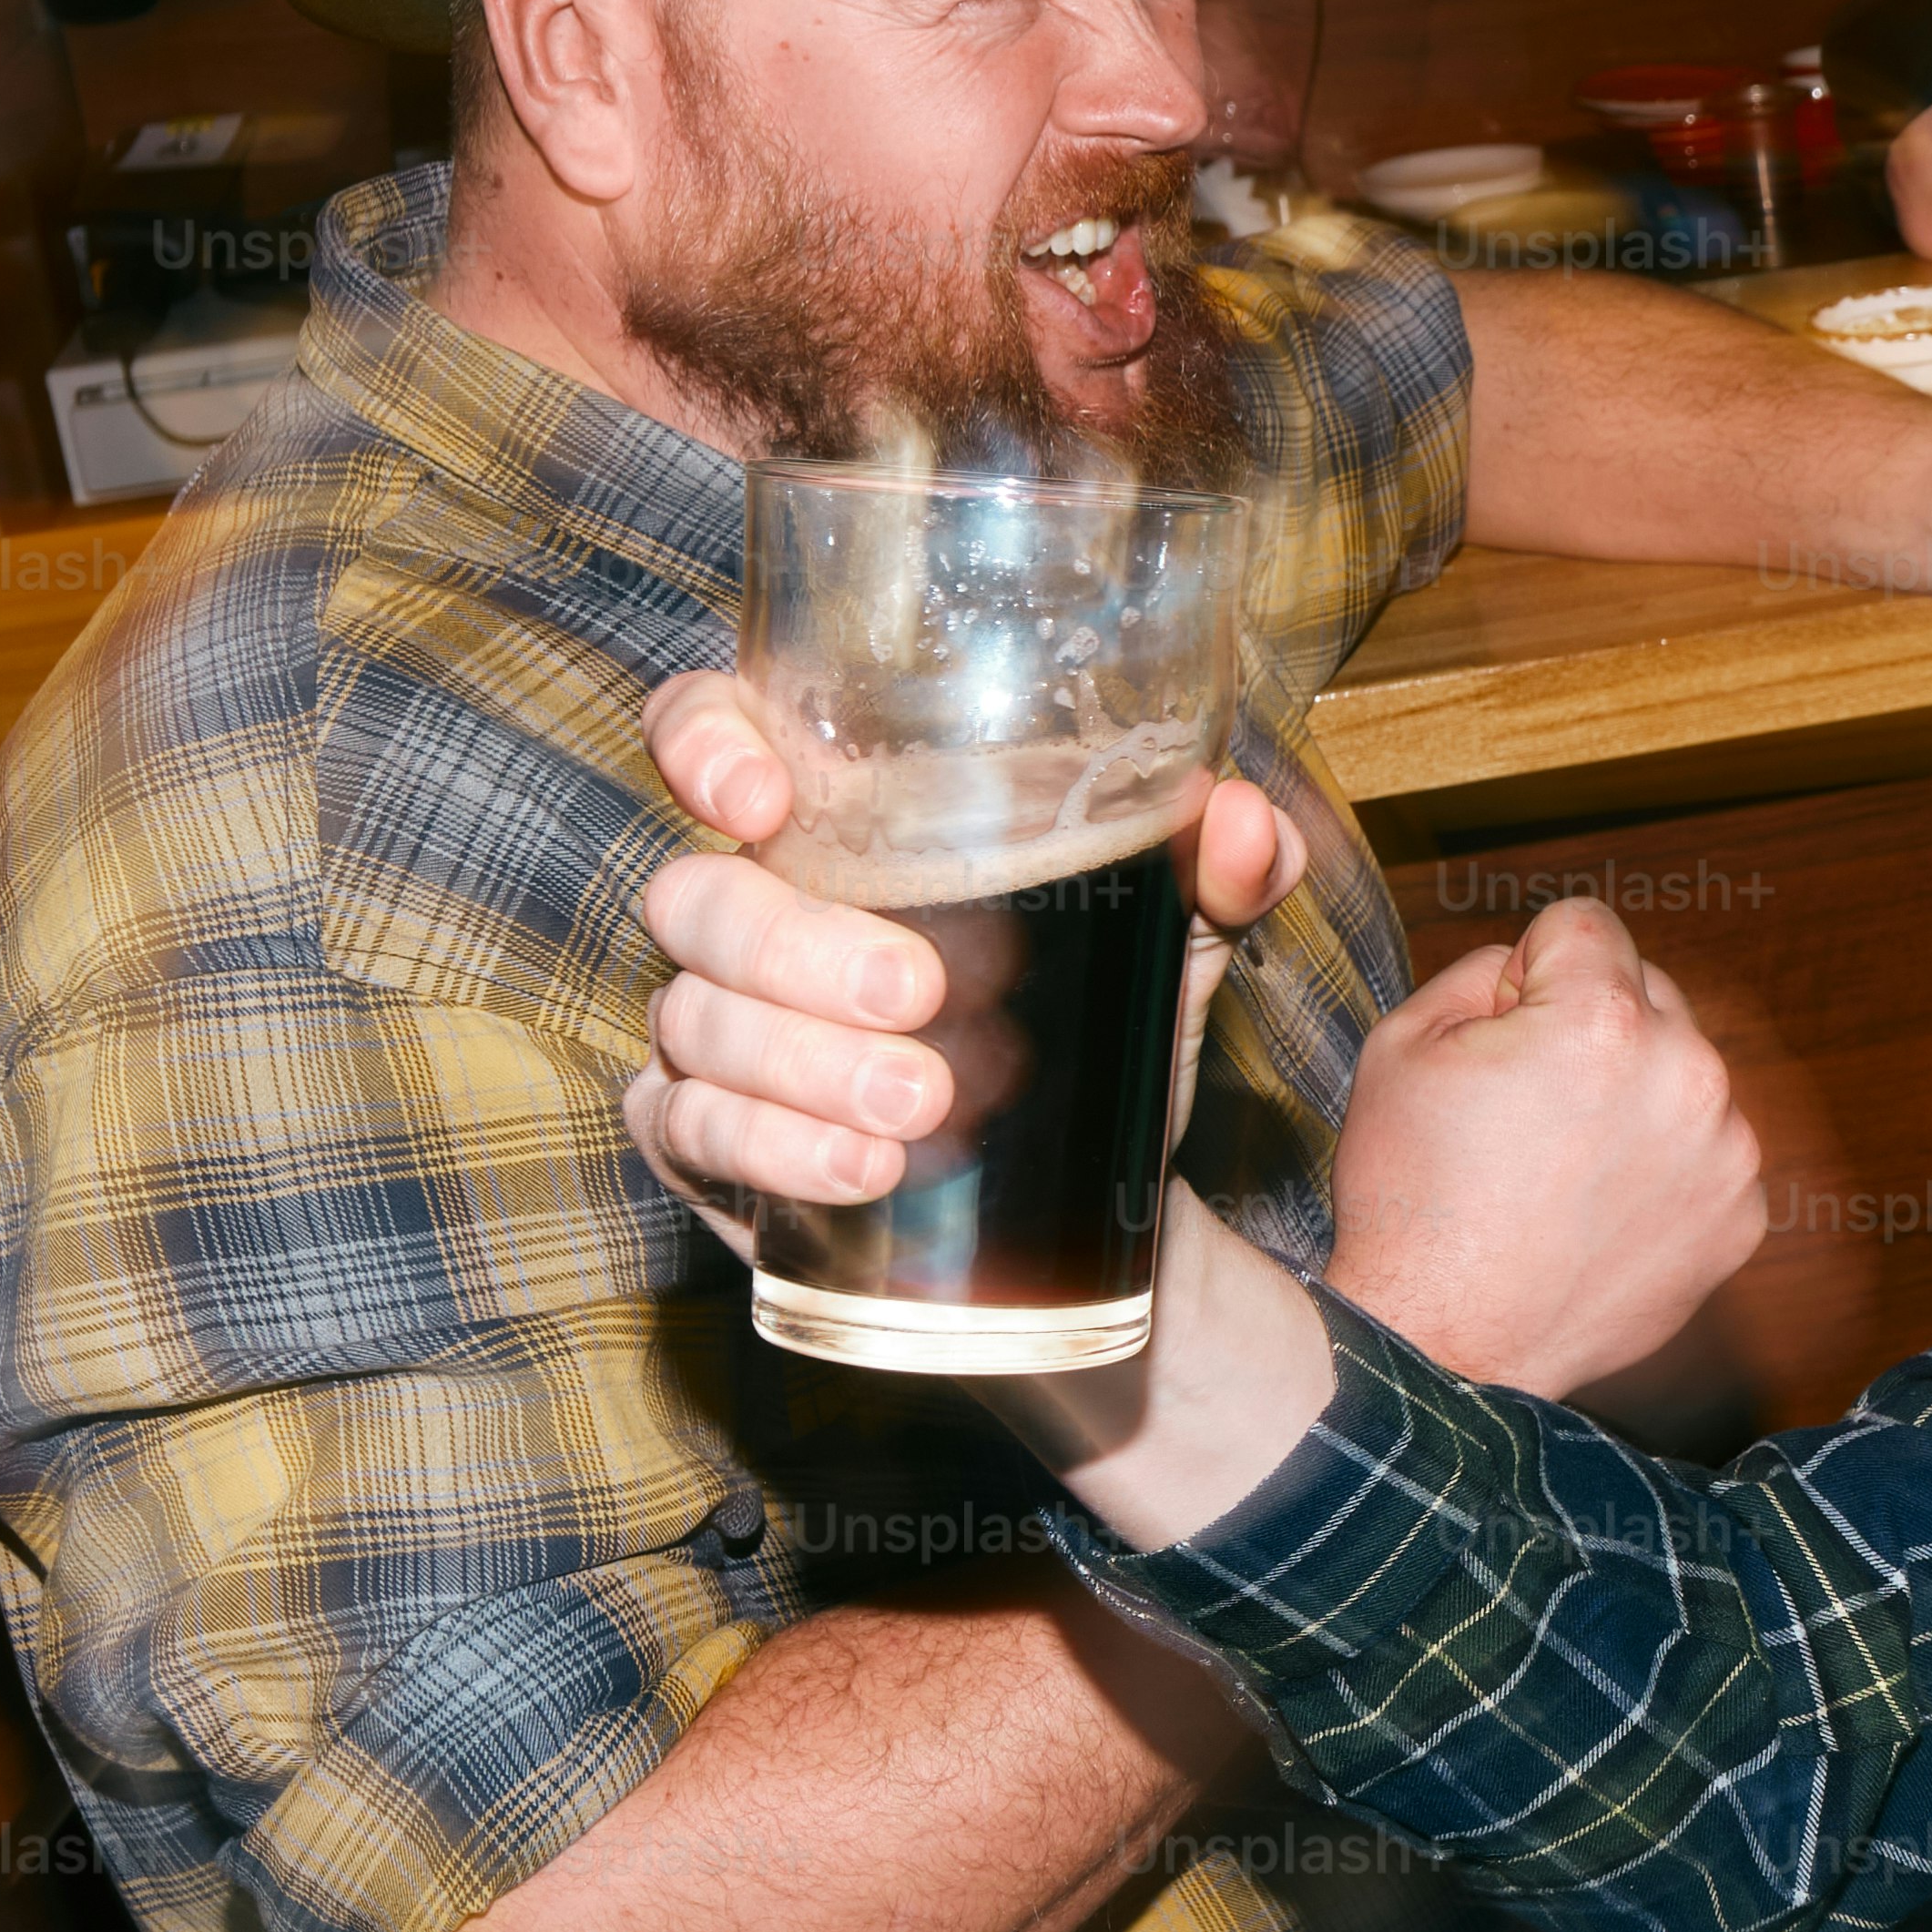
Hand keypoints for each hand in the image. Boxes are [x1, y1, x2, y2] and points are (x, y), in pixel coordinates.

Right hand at [622, 670, 1300, 1247]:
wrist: (1080, 1197)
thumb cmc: (1089, 1021)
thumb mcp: (1168, 940)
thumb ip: (1217, 872)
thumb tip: (1242, 824)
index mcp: (835, 827)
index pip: (710, 734)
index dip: (701, 744)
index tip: (761, 799)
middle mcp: (752, 914)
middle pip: (697, 897)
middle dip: (797, 947)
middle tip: (916, 993)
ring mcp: (713, 1027)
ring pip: (695, 1018)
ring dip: (804, 1064)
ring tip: (921, 1107)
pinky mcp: (705, 1138)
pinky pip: (690, 1129)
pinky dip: (773, 1147)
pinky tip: (863, 1169)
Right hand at [1325, 900, 1767, 1393]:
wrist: (1445, 1348)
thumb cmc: (1412, 1201)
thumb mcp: (1403, 1046)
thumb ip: (1481, 969)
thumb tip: (1536, 967)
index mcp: (1602, 1021)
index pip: (1585, 923)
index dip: (1528, 969)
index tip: (1503, 1031)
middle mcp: (1687, 1073)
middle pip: (1646, 991)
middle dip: (1591, 1026)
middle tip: (1526, 1109)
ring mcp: (1726, 1150)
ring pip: (1682, 1071)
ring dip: (1635, 1095)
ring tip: (1561, 1169)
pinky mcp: (1742, 1214)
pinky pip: (1707, 1148)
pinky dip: (1664, 1166)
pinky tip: (1599, 1212)